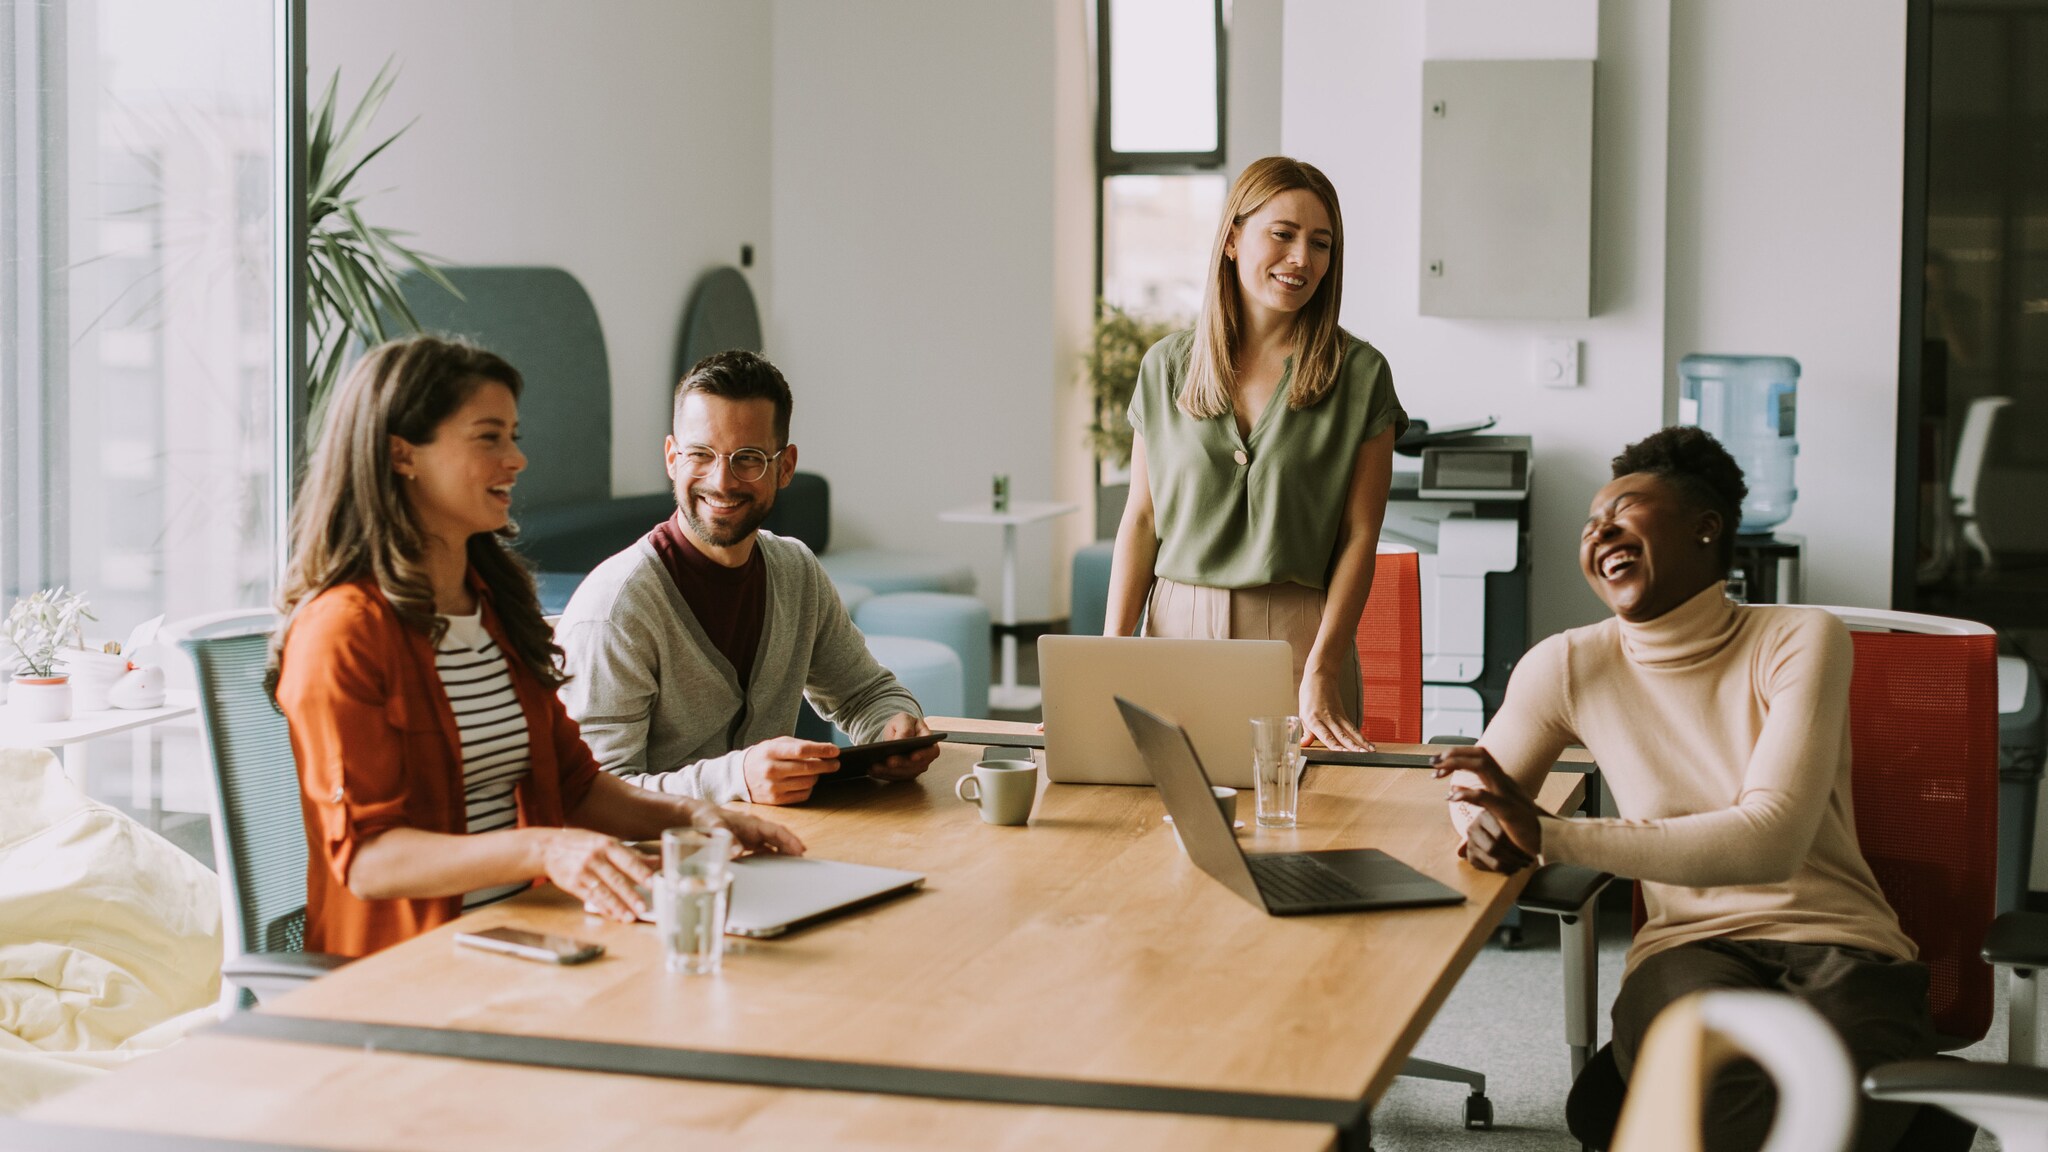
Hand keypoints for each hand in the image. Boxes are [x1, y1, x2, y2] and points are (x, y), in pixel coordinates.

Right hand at [539, 829, 652, 921]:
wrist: (548, 848)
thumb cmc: (582, 844)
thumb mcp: (605, 842)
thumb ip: (631, 854)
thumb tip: (656, 861)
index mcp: (606, 845)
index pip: (627, 860)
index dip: (641, 872)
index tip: (653, 883)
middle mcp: (594, 858)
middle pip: (615, 879)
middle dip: (630, 895)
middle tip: (643, 907)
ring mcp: (582, 872)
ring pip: (603, 892)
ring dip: (617, 906)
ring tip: (629, 917)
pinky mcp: (572, 884)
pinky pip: (590, 898)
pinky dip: (603, 908)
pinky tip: (613, 915)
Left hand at [688, 801, 806, 856]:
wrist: (695, 816)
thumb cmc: (705, 817)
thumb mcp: (713, 825)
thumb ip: (725, 836)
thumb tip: (738, 852)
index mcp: (751, 824)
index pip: (776, 831)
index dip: (789, 840)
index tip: (800, 850)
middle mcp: (754, 830)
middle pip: (779, 838)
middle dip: (792, 848)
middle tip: (803, 863)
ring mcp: (751, 837)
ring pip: (773, 845)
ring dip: (784, 854)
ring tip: (794, 867)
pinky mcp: (746, 844)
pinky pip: (763, 851)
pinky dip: (771, 858)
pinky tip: (774, 869)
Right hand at [742, 736, 839, 803]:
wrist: (740, 776)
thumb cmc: (763, 757)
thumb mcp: (776, 744)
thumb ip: (799, 745)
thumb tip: (825, 750)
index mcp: (771, 751)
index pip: (802, 750)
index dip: (821, 750)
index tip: (835, 751)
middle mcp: (771, 769)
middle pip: (808, 768)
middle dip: (826, 765)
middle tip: (835, 763)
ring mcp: (773, 787)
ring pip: (808, 782)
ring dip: (816, 776)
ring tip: (815, 771)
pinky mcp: (776, 800)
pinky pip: (803, 795)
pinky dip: (809, 788)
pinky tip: (805, 782)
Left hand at [872, 713, 939, 780]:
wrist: (895, 732)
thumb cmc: (903, 725)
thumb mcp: (904, 720)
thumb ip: (905, 729)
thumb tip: (901, 740)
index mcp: (929, 742)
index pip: (931, 751)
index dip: (923, 755)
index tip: (913, 756)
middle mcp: (924, 758)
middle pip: (916, 765)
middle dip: (901, 764)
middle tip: (889, 761)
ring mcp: (915, 768)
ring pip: (904, 773)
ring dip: (889, 771)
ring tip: (875, 766)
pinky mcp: (903, 774)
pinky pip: (894, 777)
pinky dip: (882, 774)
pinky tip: (872, 770)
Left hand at [1300, 665, 1374, 751]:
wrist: (1320, 677)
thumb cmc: (1309, 696)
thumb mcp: (1303, 714)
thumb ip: (1306, 732)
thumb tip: (1303, 744)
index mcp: (1314, 720)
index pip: (1326, 735)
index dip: (1335, 745)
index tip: (1343, 753)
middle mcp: (1327, 719)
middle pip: (1342, 735)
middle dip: (1353, 747)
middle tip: (1363, 755)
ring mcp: (1337, 717)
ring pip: (1351, 732)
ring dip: (1361, 743)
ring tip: (1371, 752)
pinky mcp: (1343, 715)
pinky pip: (1353, 728)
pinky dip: (1361, 737)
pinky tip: (1369, 746)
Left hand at [1434, 746, 1542, 872]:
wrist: (1550, 839)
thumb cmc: (1524, 827)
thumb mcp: (1500, 811)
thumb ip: (1479, 805)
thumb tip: (1456, 805)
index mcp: (1503, 781)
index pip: (1480, 756)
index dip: (1458, 753)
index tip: (1438, 762)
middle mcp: (1505, 782)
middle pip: (1480, 755)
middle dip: (1454, 753)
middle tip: (1432, 761)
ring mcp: (1508, 795)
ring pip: (1483, 767)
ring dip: (1457, 764)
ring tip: (1437, 772)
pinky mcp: (1509, 811)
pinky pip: (1487, 797)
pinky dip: (1467, 794)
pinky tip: (1451, 797)